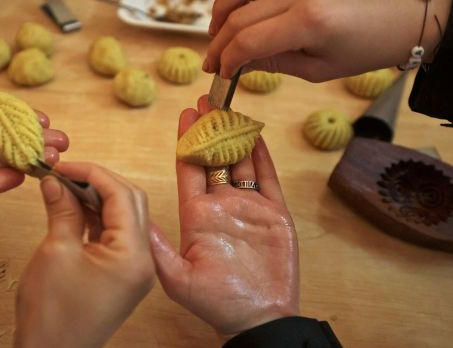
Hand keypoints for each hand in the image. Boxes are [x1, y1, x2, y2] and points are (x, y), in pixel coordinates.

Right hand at [13, 163, 154, 347]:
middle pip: (130, 202)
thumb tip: (56, 181)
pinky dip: (96, 220)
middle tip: (64, 175)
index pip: (122, 195)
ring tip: (64, 189)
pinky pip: (116, 236)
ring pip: (124, 218)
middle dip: (98, 183)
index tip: (64, 165)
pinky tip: (73, 210)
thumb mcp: (55, 252)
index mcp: (133, 254)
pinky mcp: (124, 277)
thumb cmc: (51, 315)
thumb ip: (62, 210)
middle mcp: (143, 260)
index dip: (92, 173)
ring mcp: (135, 270)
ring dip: (97, 200)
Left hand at [151, 96, 298, 338]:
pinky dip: (262, 154)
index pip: (188, 169)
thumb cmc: (216, 303)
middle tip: (206, 101)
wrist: (259, 317)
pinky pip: (267, 176)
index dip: (186, 141)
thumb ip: (158, 247)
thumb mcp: (177, 277)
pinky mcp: (273, 213)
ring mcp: (247, 207)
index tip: (184, 116)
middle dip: (209, 129)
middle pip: (213, 158)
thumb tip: (136, 218)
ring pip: (240, 161)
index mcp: (196, 215)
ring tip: (228, 108)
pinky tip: (256, 133)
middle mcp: (220, 205)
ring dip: (234, 135)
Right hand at [205, 0, 451, 80]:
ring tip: (218, 36)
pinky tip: (235, 14)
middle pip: (238, 16)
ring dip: (222, 15)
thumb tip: (239, 63)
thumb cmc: (365, 48)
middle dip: (218, 43)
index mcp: (307, 22)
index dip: (226, 59)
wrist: (403, 14)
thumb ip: (275, 63)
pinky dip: (238, 0)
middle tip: (210, 62)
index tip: (220, 73)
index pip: (247, 40)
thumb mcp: (319, 69)